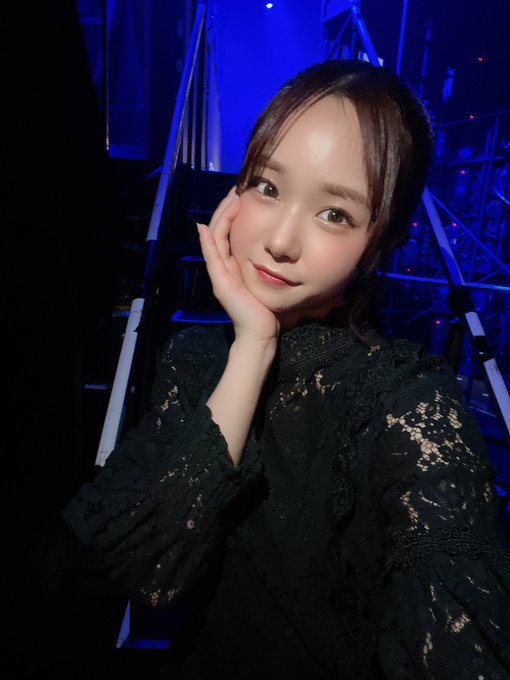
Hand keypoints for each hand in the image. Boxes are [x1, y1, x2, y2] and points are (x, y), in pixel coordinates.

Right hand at [197, 187, 279, 344]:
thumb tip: (281, 250)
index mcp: (234, 265)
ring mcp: (220, 275)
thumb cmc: (268, 309)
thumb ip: (269, 265)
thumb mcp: (268, 280)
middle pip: (219, 230)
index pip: (229, 232)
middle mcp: (224, 267)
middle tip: (235, 188)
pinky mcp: (221, 284)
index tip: (243, 194)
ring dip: (220, 218)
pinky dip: (207, 243)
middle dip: (227, 208)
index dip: (233, 212)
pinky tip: (205, 229)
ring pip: (214, 239)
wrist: (261, 333)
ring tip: (229, 199)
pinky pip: (212, 259)